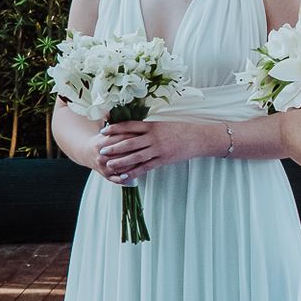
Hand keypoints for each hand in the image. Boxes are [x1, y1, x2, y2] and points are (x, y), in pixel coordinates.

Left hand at [95, 119, 211, 182]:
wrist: (198, 138)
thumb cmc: (180, 130)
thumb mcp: (163, 124)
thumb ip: (148, 127)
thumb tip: (132, 128)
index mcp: (153, 125)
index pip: (129, 126)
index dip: (115, 128)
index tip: (103, 131)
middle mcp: (154, 137)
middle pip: (129, 142)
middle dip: (114, 147)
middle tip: (101, 150)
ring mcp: (158, 149)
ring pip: (136, 156)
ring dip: (121, 161)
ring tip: (109, 164)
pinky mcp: (163, 159)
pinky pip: (146, 167)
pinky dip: (134, 171)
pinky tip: (125, 175)